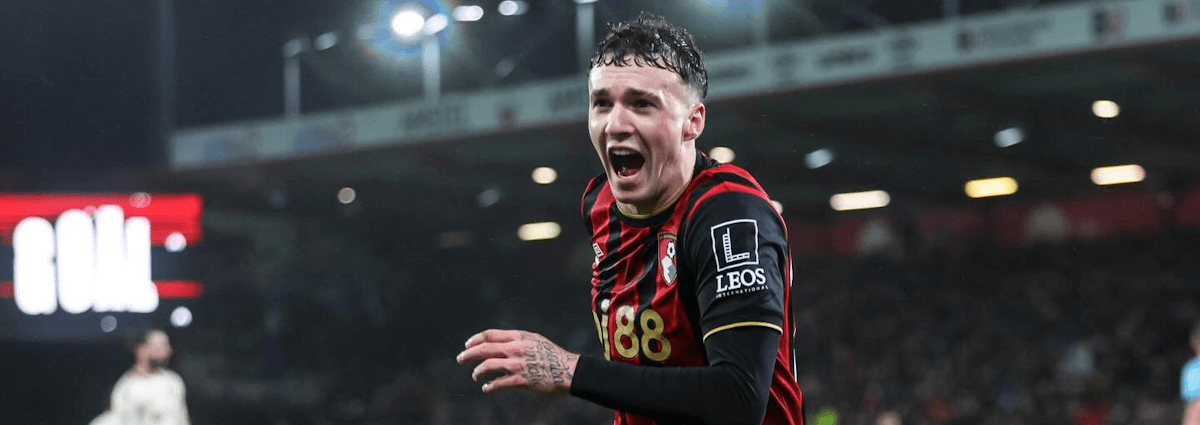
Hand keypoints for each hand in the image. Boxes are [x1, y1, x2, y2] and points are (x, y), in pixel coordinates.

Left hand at [455, 329, 579, 393]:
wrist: (569, 370)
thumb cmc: (551, 355)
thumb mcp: (534, 340)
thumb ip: (516, 340)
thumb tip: (498, 344)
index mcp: (519, 337)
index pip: (490, 335)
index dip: (475, 340)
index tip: (467, 345)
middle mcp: (516, 348)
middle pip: (485, 349)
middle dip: (469, 354)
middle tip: (460, 359)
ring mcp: (518, 364)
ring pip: (488, 365)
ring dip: (478, 371)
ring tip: (475, 376)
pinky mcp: (521, 380)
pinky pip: (499, 383)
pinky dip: (490, 386)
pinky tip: (486, 388)